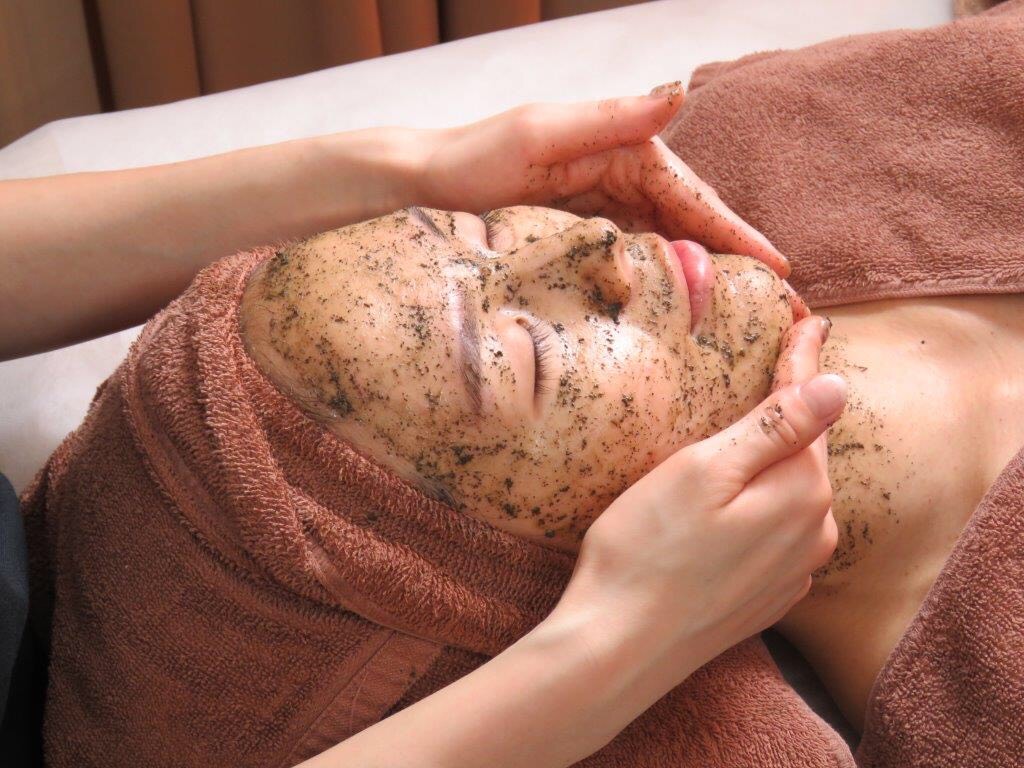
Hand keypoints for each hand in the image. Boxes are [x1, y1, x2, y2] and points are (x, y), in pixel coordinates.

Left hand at [417, 87, 788, 275]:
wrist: (428, 182)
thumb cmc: (475, 156)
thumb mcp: (541, 134)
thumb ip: (612, 118)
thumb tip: (678, 92)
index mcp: (622, 144)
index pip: (692, 193)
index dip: (736, 230)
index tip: (777, 265)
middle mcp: (622, 168)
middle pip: (691, 218)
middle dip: (736, 255)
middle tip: (779, 298)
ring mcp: (606, 198)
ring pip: (671, 238)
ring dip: (707, 269)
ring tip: (745, 309)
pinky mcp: (588, 224)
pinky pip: (640, 250)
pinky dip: (667, 272)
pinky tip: (685, 300)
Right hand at [553, 316, 842, 679]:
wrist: (618, 648)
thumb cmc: (646, 550)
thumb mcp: (702, 472)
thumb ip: (775, 429)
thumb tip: (836, 385)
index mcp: (801, 491)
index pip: (808, 409)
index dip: (802, 360)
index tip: (810, 320)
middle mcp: (814, 532)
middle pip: (806, 453)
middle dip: (790, 413)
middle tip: (774, 365)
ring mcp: (794, 570)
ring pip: (793, 494)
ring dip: (774, 463)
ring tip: (746, 432)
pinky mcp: (769, 595)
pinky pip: (779, 532)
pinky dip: (763, 506)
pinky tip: (733, 503)